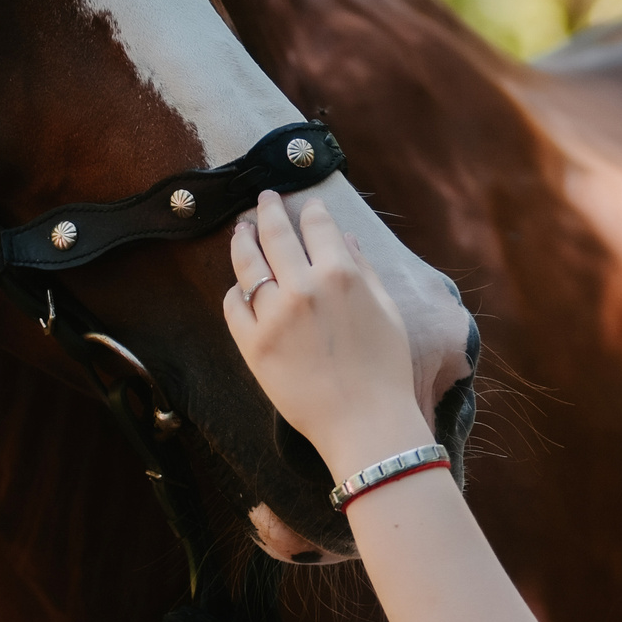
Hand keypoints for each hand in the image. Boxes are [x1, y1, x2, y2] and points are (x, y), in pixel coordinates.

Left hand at [223, 193, 427, 476]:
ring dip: (243, 240)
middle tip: (263, 198)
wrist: (365, 422)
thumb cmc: (386, 370)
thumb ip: (364, 270)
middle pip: (275, 234)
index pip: (317, 226)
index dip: (310, 211)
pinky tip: (240, 286)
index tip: (306, 205)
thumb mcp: (387, 311)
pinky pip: (234, 305)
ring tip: (242, 229)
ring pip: (248, 264)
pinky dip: (236, 291)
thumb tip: (345, 238)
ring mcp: (273, 315)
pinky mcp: (253, 344)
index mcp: (341, 274)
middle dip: (268, 210)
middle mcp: (303, 287)